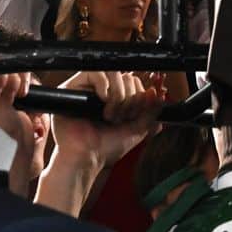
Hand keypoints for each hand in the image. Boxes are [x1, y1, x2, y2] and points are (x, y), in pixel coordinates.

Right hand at [52, 70, 167, 169]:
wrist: (86, 158)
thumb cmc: (106, 148)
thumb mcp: (137, 130)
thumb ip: (150, 112)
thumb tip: (156, 94)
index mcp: (120, 100)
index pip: (136, 83)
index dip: (140, 97)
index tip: (134, 115)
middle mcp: (105, 93)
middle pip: (128, 77)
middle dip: (130, 99)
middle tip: (120, 118)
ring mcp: (90, 89)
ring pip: (114, 73)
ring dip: (118, 94)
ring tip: (110, 114)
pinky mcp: (75, 87)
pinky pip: (95, 72)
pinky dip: (104, 86)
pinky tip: (102, 101)